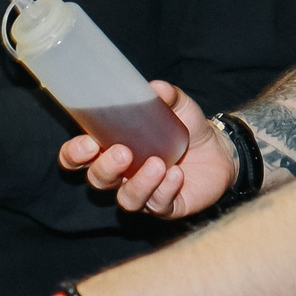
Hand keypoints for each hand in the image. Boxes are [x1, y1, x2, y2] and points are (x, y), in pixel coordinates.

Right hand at [58, 80, 227, 217]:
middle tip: (124, 152)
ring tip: (158, 163)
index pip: (78, 158)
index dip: (74, 154)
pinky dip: (165, 190)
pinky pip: (158, 205)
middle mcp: (121, 176)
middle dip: (105, 168)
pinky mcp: (166, 208)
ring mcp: (143, 194)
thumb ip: (166, 96)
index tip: (88, 143)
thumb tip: (156, 88)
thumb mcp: (179, 106)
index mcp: (111, 149)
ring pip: (126, 200)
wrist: (221, 151)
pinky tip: (177, 175)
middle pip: (97, 180)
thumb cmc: (188, 127)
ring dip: (139, 184)